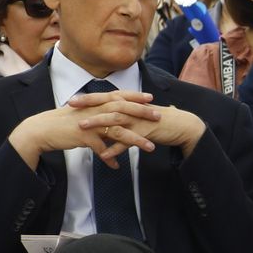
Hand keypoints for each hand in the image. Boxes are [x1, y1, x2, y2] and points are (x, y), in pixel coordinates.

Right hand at [10, 90, 169, 169]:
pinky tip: (117, 166)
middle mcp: (94, 111)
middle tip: (159, 117)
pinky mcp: (84, 137)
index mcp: (94, 104)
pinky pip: (101, 149)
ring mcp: (90, 124)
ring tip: (151, 148)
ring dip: (136, 140)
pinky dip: (110, 158)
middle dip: (142, 113)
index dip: (135, 96)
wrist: (41, 130)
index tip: (150, 98)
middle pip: (123, 110)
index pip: (118, 97)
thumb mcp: (84, 115)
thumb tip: (111, 117)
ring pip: (117, 131)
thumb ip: (98, 115)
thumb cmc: (63, 123)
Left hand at [72, 94, 205, 162]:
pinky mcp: (146, 132)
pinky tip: (104, 154)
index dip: (89, 98)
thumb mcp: (139, 115)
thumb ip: (124, 116)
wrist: (181, 126)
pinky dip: (116, 148)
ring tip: (82, 127)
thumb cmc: (159, 121)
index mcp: (130, 104)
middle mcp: (132, 109)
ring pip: (115, 120)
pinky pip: (128, 141)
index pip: (106, 97)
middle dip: (88, 105)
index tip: (72, 99)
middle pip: (107, 104)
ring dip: (98, 123)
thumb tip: (108, 120)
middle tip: (70, 106)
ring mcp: (139, 120)